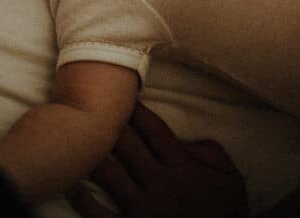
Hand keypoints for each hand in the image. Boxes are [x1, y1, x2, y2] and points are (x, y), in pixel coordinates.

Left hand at [66, 103, 247, 217]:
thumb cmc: (227, 212)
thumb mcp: (228, 176)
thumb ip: (207, 151)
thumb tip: (180, 136)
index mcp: (183, 166)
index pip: (152, 128)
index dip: (133, 107)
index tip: (119, 94)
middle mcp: (161, 183)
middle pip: (124, 143)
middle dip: (106, 123)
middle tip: (89, 106)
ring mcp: (143, 209)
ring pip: (107, 173)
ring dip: (90, 154)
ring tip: (73, 137)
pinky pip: (98, 215)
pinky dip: (80, 198)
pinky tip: (70, 183)